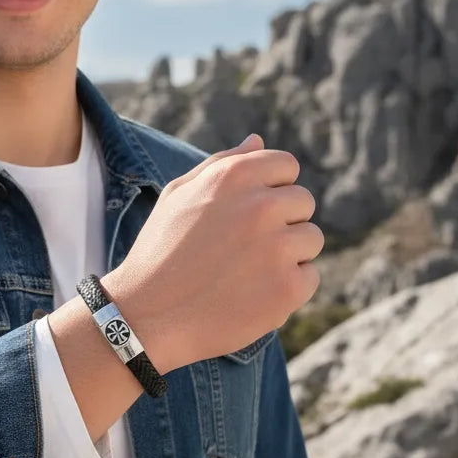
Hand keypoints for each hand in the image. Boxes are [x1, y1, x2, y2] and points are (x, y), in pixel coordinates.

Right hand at [103, 134, 321, 372]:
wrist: (146, 315)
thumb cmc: (161, 251)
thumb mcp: (179, 195)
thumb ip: (222, 164)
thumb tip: (258, 141)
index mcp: (235, 176)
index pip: (287, 166)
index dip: (270, 190)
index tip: (247, 215)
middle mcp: (261, 206)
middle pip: (303, 202)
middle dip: (281, 221)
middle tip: (242, 249)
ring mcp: (277, 248)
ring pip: (311, 240)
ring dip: (288, 255)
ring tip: (245, 272)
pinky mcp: (288, 288)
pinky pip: (310, 277)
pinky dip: (288, 288)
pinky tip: (251, 295)